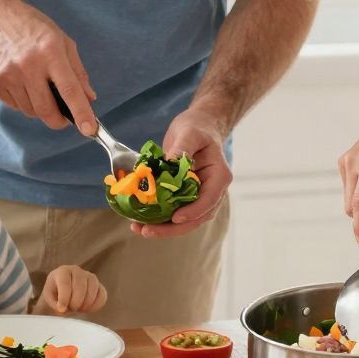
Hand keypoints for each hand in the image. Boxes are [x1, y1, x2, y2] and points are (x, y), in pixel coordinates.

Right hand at [0, 0, 97, 134]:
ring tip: (38, 87)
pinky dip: (24, 102)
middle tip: (64, 116)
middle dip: (59, 120)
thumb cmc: (31, 27)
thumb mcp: (62, 41)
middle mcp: (28, 65)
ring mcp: (8, 75)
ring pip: (31, 111)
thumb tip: (89, 99)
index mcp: (50, 52)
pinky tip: (23, 83)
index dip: (81, 112)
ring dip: (40, 108)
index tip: (90, 130)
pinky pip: (15, 106)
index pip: (69, 90)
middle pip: (47, 110)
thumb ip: (77, 71)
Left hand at [36, 265, 106, 314]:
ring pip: (93, 289)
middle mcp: (77, 270)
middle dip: (75, 302)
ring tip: (78, 309)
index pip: (65, 283)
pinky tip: (88, 309)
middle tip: (71, 309)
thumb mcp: (50, 298)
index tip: (62, 309)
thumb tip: (64, 309)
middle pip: (80, 286)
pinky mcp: (99, 285)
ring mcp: (90, 276)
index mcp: (62, 271)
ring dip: (86, 304)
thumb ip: (55, 304)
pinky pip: (102, 295)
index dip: (64, 298)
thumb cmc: (55, 294)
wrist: (63, 292)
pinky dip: (96, 305)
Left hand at [133, 109, 231, 240]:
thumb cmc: (198, 128)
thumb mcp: (190, 133)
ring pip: (185, 220)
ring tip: (139, 228)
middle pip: (196, 217)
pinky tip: (140, 220)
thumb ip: (182, 148)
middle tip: (147, 230)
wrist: (198, 127)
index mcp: (219, 177)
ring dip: (163, 227)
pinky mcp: (185, 197)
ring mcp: (199, 196)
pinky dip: (159, 218)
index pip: (209, 200)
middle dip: (172, 228)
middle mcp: (212, 191)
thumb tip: (171, 162)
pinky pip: (174, 212)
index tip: (176, 218)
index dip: (193, 211)